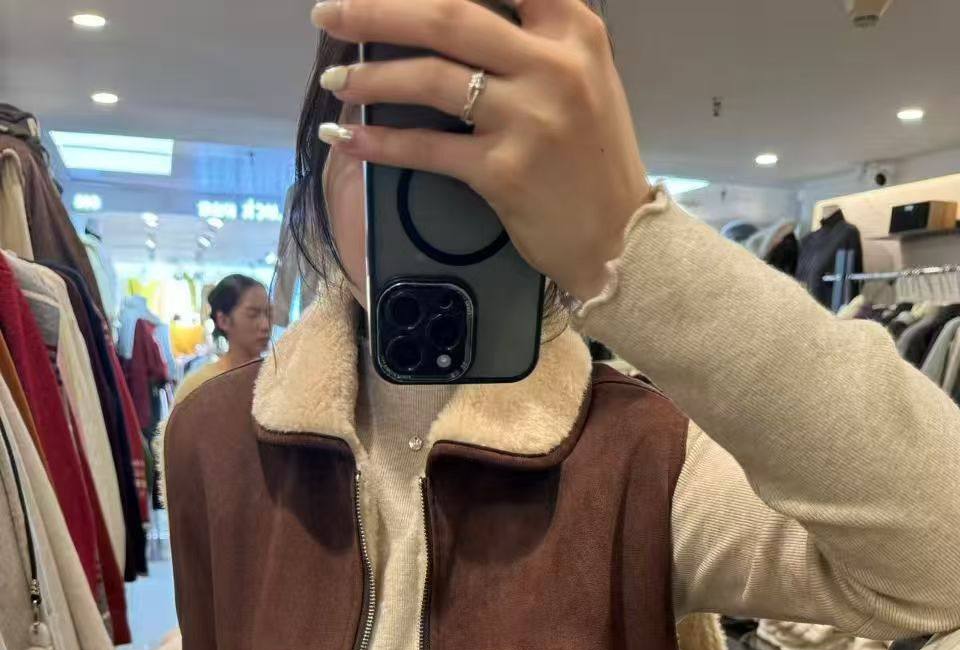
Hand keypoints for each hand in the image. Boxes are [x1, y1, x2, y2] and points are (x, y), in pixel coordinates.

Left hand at [311, 0, 652, 301]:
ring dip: (370, 77)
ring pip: (430, 79)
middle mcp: (553, 66)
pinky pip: (428, 148)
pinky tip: (347, 137)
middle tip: (328, 11)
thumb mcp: (584, 78)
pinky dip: (379, 142)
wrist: (621, 238)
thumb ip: (534, 39)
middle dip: (376, 9)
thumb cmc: (594, 160)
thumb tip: (449, 20)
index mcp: (574, 31)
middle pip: (446, 15)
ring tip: (335, 78)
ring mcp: (528, 120)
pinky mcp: (504, 172)